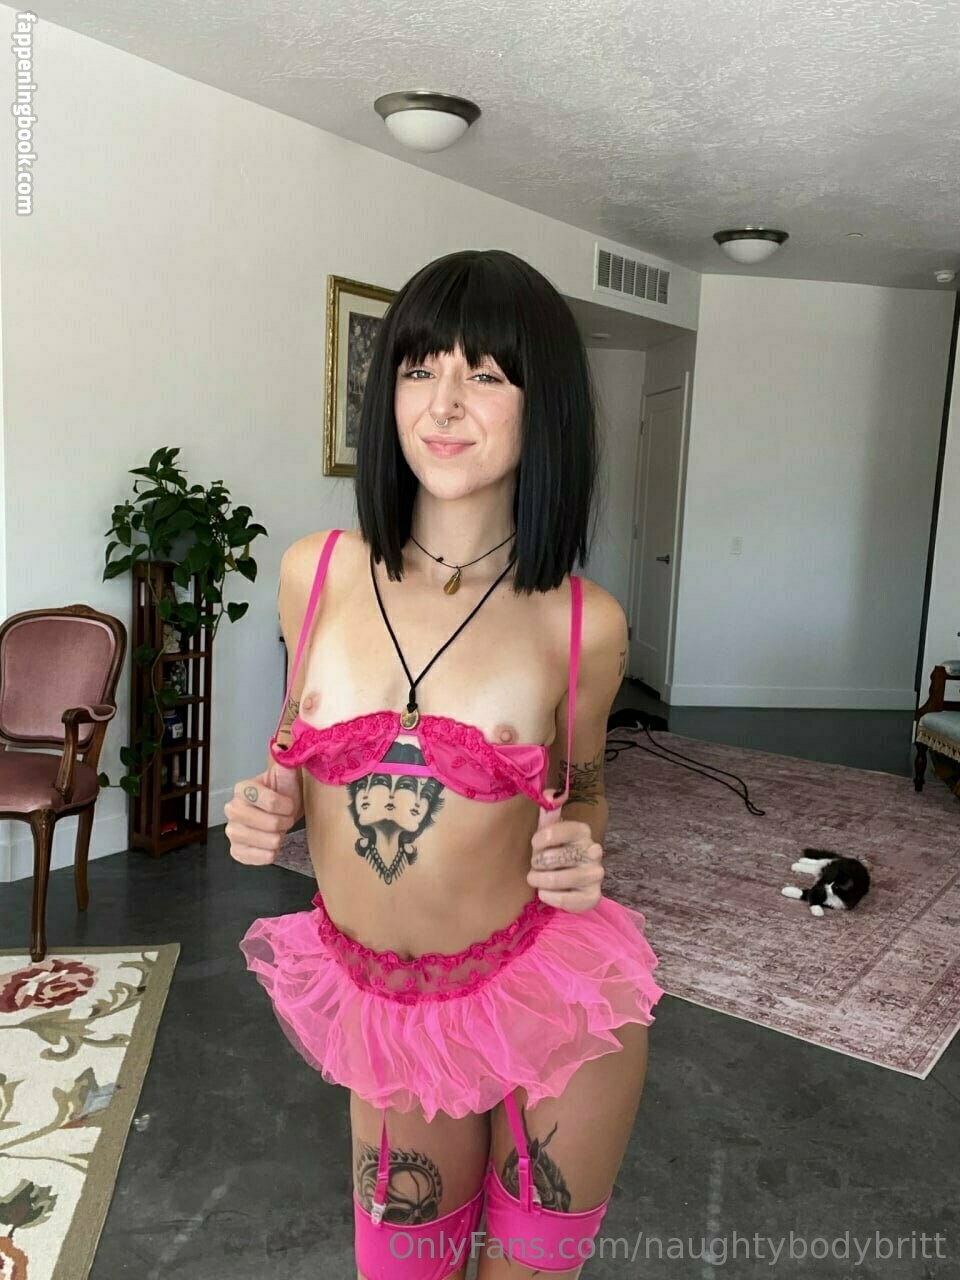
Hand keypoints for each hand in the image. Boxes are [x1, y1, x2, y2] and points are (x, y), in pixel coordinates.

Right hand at [224, 762, 300, 865]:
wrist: (281, 812)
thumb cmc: (284, 793)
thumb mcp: (287, 775)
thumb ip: (286, 760)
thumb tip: (281, 747)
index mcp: (244, 789)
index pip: (269, 801)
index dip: (286, 805)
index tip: (291, 805)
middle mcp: (232, 809)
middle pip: (267, 823)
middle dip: (284, 822)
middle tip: (286, 818)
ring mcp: (232, 831)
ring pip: (265, 841)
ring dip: (279, 838)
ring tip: (279, 830)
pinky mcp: (236, 850)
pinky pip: (255, 858)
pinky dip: (269, 854)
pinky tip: (272, 845)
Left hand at [527, 789, 603, 912]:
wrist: (561, 877)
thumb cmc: (550, 850)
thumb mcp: (546, 828)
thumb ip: (547, 808)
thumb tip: (552, 794)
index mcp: (582, 831)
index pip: (561, 829)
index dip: (541, 839)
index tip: (534, 844)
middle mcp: (594, 851)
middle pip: (556, 856)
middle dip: (538, 862)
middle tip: (535, 865)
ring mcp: (596, 874)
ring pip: (560, 879)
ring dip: (541, 880)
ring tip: (536, 879)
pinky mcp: (593, 896)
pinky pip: (568, 900)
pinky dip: (551, 897)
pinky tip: (545, 893)